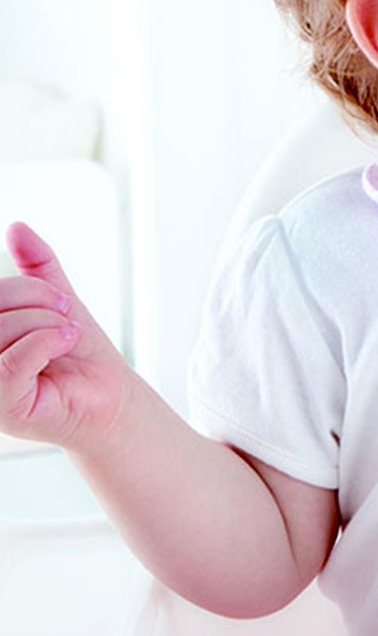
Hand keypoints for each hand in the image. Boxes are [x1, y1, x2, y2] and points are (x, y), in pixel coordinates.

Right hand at [0, 222, 133, 449]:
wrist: (110, 391)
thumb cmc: (78, 351)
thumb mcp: (55, 297)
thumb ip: (36, 265)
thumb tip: (17, 227)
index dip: (23, 289)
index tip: (57, 300)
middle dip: (38, 301)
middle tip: (65, 317)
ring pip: (2, 331)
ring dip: (47, 324)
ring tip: (65, 337)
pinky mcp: (3, 408)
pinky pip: (14, 361)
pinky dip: (47, 343)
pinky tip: (63, 345)